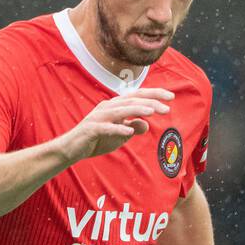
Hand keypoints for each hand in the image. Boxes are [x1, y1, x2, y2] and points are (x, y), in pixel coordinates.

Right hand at [57, 88, 174, 163]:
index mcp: (116, 107)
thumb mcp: (120, 135)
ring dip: (137, 110)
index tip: (171, 97)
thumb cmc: (97, 139)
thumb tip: (146, 123)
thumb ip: (133, 127)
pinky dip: (117, 129)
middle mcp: (108, 107)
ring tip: (152, 112)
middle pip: (132, 100)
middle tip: (168, 107)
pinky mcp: (92, 129)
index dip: (154, 95)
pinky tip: (128, 132)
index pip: (137, 97)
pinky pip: (106, 128)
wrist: (72, 148)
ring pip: (120, 110)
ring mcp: (99, 117)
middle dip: (151, 101)